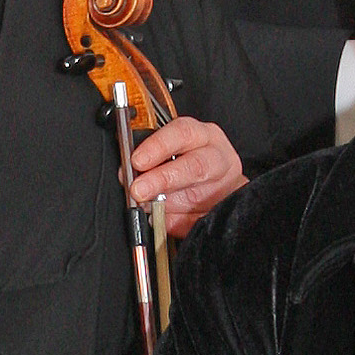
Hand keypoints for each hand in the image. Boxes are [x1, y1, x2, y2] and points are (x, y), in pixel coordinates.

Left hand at [128, 116, 243, 235]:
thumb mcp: (170, 155)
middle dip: (163, 179)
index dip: (158, 146)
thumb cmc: (190, 165)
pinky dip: (179, 222)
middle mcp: (217, 157)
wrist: (222, 190)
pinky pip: (199, 220)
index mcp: (202, 136)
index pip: (182, 132)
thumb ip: (150, 163)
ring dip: (168, 204)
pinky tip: (167, 219)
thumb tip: (127, 176)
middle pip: (195, 166)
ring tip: (149, 208)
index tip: (137, 161)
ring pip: (197, 197)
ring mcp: (226, 185)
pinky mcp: (226, 208)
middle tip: (139, 190)